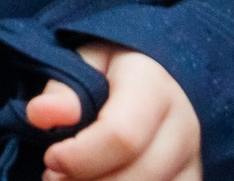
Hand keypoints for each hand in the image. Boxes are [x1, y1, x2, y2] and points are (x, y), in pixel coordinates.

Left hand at [28, 45, 202, 179]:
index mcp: (154, 86)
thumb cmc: (108, 72)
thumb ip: (61, 90)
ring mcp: (193, 158)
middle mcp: (183, 125)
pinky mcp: (192, 179)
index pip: (122, 136)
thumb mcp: (82, 64)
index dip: (80, 157)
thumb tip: (40, 115)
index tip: (50, 159)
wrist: (152, 77)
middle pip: (137, 176)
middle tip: (54, 177)